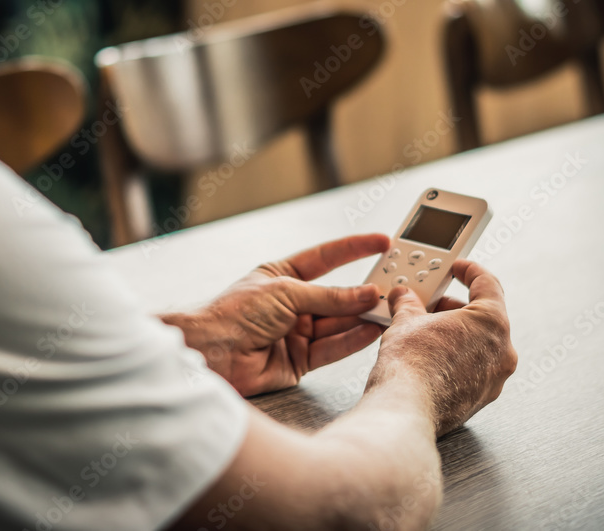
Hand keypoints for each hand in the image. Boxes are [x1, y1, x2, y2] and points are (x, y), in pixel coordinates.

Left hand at [166, 234, 388, 396]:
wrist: (211, 353)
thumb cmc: (234, 313)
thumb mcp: (286, 293)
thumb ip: (329, 296)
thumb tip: (366, 294)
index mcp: (282, 277)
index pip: (326, 258)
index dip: (353, 249)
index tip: (381, 242)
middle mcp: (291, 304)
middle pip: (336, 296)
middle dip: (362, 291)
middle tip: (391, 286)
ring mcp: (296, 333)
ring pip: (338, 323)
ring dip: (362, 317)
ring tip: (388, 310)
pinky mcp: (299, 361)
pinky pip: (333, 348)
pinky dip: (354, 340)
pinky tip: (372, 330)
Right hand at [367, 259, 516, 435]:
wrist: (405, 408)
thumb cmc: (412, 367)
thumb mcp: (406, 321)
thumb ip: (408, 303)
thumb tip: (404, 298)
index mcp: (492, 322)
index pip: (488, 283)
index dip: (469, 270)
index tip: (458, 268)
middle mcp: (503, 351)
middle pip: (482, 315)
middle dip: (452, 307)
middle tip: (427, 304)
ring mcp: (495, 378)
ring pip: (478, 344)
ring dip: (453, 334)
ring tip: (423, 332)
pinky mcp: (481, 397)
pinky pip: (472, 368)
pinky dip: (454, 357)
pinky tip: (429, 357)